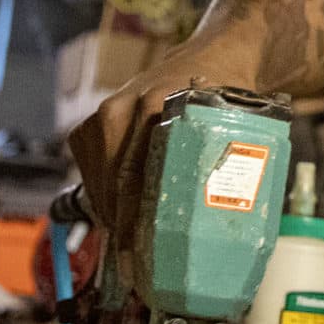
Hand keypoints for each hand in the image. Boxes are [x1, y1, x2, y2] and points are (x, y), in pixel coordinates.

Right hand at [64, 48, 240, 240]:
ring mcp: (102, 114)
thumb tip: (218, 233)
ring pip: (98, 181)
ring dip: (112, 214)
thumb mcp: (232, 129)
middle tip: (134, 264)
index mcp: (157, 107)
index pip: (134, 177)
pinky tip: (122, 213)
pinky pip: (92, 171)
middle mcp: (122, 108)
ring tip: (130, 245)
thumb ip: (224, 167)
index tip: (137, 255)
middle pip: (112, 183)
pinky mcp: (91, 123)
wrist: (210, 58)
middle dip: (121, 227)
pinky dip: (105, 195)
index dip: (134, 221)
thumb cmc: (225, 100)